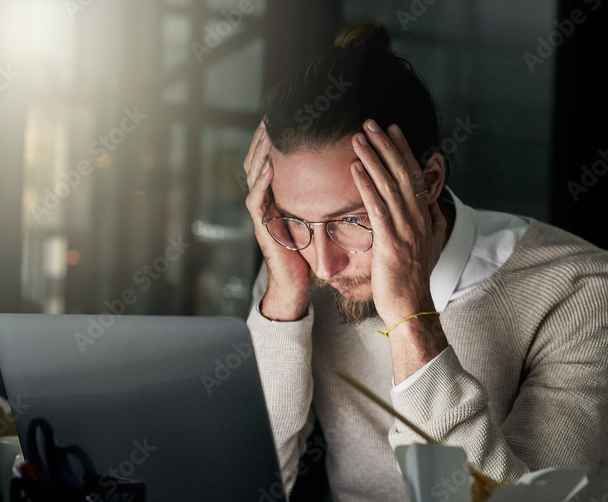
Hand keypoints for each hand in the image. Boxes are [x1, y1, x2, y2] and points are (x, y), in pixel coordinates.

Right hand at [243, 121, 312, 320]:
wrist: (299, 284)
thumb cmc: (313, 252)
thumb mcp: (321, 216)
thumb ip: (328, 196)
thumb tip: (354, 170)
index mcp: (280, 194)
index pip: (275, 157)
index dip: (279, 136)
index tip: (290, 112)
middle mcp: (267, 199)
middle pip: (259, 158)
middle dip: (264, 135)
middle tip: (271, 112)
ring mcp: (262, 212)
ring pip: (253, 174)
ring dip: (260, 151)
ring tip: (268, 131)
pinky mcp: (262, 227)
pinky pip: (257, 200)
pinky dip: (262, 183)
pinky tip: (270, 167)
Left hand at [349, 119, 448, 326]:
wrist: (410, 305)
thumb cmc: (413, 278)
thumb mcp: (428, 245)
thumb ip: (429, 222)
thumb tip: (431, 206)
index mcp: (425, 216)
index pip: (415, 175)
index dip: (403, 150)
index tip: (392, 129)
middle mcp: (418, 217)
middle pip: (403, 172)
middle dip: (386, 145)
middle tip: (371, 123)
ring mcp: (406, 228)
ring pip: (389, 184)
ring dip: (372, 158)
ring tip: (358, 138)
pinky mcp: (390, 240)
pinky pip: (377, 206)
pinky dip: (365, 184)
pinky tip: (354, 168)